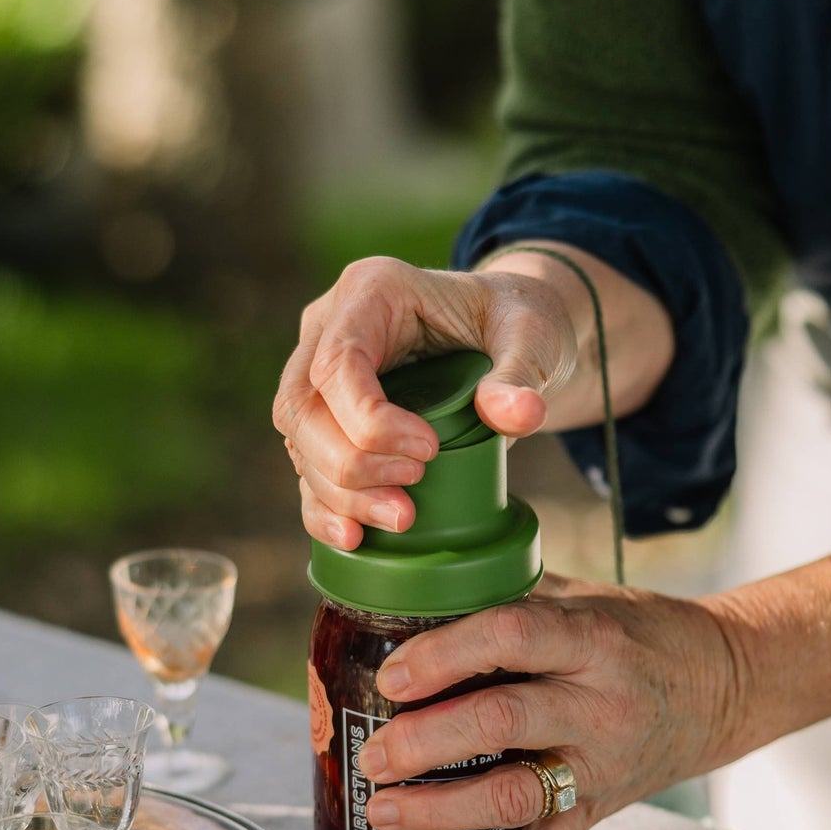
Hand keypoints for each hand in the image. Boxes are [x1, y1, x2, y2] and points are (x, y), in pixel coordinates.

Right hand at [273, 257, 581, 551]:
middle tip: (411, 498)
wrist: (509, 337)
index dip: (368, 420)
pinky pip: (307, 466)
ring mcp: (320, 373)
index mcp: (371, 290)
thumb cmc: (517, 323)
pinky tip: (354, 539)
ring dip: (340, 493)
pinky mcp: (328, 417)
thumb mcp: (532, 336)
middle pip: (302, 406)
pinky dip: (324, 507)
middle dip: (350, 466)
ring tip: (401, 519)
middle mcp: (330, 327)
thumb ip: (522, 373)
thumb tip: (517, 416)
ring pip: (298, 441)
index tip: (428, 452)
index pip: (338, 361)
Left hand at [356, 575, 739, 829]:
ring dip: (442, 810)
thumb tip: (415, 592)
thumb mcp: (585, 598)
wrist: (723, 686)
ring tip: (383, 811)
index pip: (513, 637)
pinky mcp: (598, 811)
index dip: (446, 655)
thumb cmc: (639, 633)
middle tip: (374, 754)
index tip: (394, 676)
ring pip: (516, 797)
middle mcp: (598, 706)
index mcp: (592, 639)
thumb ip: (512, 597)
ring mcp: (599, 767)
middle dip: (427, 742)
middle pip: (504, 722)